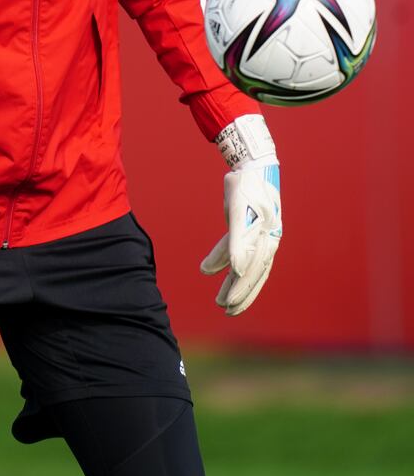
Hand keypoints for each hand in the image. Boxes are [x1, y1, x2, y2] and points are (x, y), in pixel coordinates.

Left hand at [200, 115, 281, 316]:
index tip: (228, 303)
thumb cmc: (246, 187)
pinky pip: (238, 250)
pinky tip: (208, 268)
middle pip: (253, 273)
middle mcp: (267, 239)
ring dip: (234, 282)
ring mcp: (260, 235)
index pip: (253, 270)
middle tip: (225, 310)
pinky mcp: (249, 229)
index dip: (242, 288)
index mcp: (267, 238)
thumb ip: (237, 242)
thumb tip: (234, 269)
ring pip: (248, 265)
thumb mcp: (238, 212)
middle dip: (240, 293)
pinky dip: (224, 260)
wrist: (252, 166)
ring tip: (220, 300)